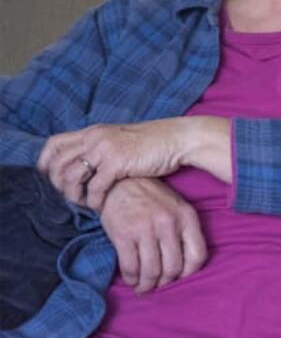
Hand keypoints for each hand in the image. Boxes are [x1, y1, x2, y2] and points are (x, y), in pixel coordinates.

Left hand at [37, 117, 226, 209]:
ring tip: (85, 202)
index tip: (51, 178)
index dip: (46, 163)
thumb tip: (86, 163)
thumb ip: (101, 147)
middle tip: (71, 195)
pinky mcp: (118, 163)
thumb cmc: (152, 143)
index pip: (53, 144)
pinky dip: (94, 200)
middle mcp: (94, 138)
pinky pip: (95, 187)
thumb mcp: (120, 139)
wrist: (177, 139)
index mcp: (93, 131)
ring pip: (72, 177)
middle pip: (58, 163)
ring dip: (74, 195)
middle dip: (58, 184)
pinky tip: (101, 205)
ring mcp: (105, 150)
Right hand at [99, 177, 207, 293]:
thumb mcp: (177, 208)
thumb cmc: (152, 198)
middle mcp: (169, 224)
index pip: (197, 256)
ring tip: (143, 287)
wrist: (121, 182)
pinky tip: (131, 279)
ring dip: (147, 285)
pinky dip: (131, 278)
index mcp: (187, 217)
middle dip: (165, 282)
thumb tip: (185, 266)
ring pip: (152, 271)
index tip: (179, 277)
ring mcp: (145, 229)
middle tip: (158, 285)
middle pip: (173, 268)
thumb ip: (184, 232)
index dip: (189, 273)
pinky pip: (131, 267)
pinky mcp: (124, 235)